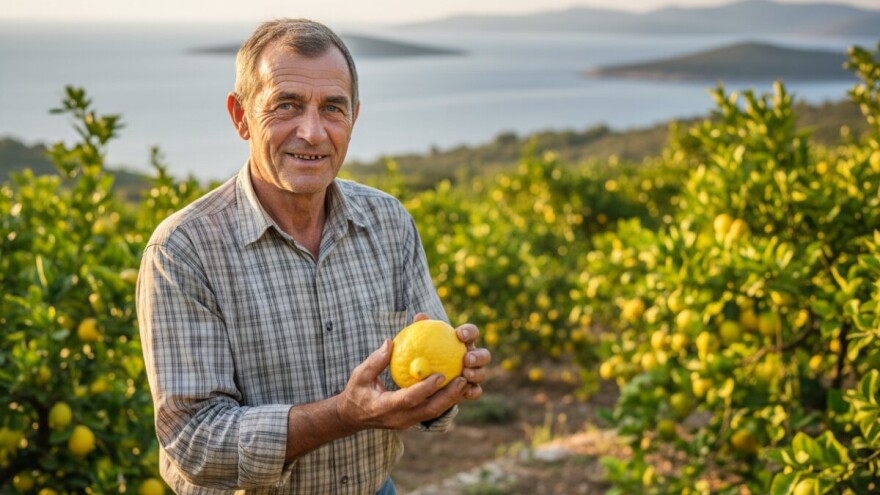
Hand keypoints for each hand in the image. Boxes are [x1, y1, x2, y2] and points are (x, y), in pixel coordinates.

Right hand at [336, 339, 466, 430]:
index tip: (440, 374)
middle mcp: (399, 418)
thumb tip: (390, 342)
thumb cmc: (356, 392)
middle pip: (429, 410)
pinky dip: (446, 400)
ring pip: (435, 413)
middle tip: (464, 378)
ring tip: (467, 381)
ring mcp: (407, 422)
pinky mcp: (412, 420)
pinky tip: (457, 386)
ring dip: (452, 399)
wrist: (352, 417)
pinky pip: (432, 411)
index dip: (426, 388)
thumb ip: (375, 361)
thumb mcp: (359, 375)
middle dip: (449, 396)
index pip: (409, 399)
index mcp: (385, 407)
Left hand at [412, 313, 491, 400]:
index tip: (459, 334)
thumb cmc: (426, 353)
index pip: (472, 333)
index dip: (469, 332)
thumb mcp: (422, 342)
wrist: (428, 377)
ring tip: (465, 374)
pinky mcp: (471, 389)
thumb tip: (420, 316)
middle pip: (484, 355)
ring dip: (476, 373)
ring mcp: (474, 374)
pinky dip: (473, 391)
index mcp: (465, 342)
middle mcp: (473, 357)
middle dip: (478, 356)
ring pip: (482, 373)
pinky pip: (476, 391)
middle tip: (466, 359)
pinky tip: (466, 392)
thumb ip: (422, 329)